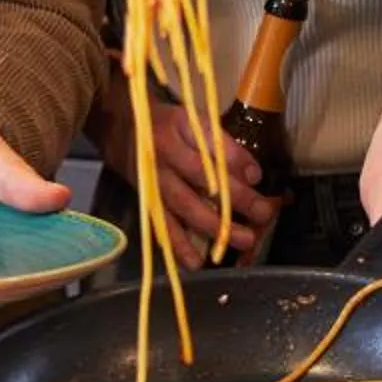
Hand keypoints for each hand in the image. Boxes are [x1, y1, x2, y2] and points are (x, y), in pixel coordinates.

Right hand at [98, 72, 279, 269]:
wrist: (118, 128)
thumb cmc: (166, 125)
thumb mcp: (192, 120)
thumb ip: (221, 144)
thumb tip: (253, 176)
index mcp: (178, 127)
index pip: (210, 142)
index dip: (235, 159)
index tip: (258, 177)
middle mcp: (164, 154)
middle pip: (201, 177)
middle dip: (234, 198)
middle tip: (263, 213)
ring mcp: (154, 180)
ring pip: (184, 205)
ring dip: (214, 225)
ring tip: (242, 240)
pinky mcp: (146, 200)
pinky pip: (162, 225)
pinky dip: (178, 245)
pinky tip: (196, 262)